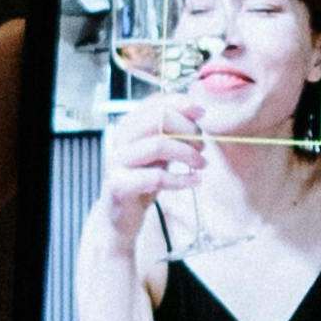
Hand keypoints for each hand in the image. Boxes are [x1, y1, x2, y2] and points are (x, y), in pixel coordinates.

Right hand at [94, 92, 205, 252]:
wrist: (119, 217)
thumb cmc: (141, 181)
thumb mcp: (159, 154)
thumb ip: (171, 135)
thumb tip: (196, 114)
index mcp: (129, 127)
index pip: (153, 104)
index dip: (179, 103)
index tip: (201, 112)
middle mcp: (120, 139)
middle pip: (157, 120)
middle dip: (187, 130)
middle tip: (202, 145)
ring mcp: (118, 161)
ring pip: (157, 145)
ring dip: (187, 153)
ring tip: (202, 163)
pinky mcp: (119, 184)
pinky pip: (155, 177)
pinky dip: (180, 179)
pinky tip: (195, 181)